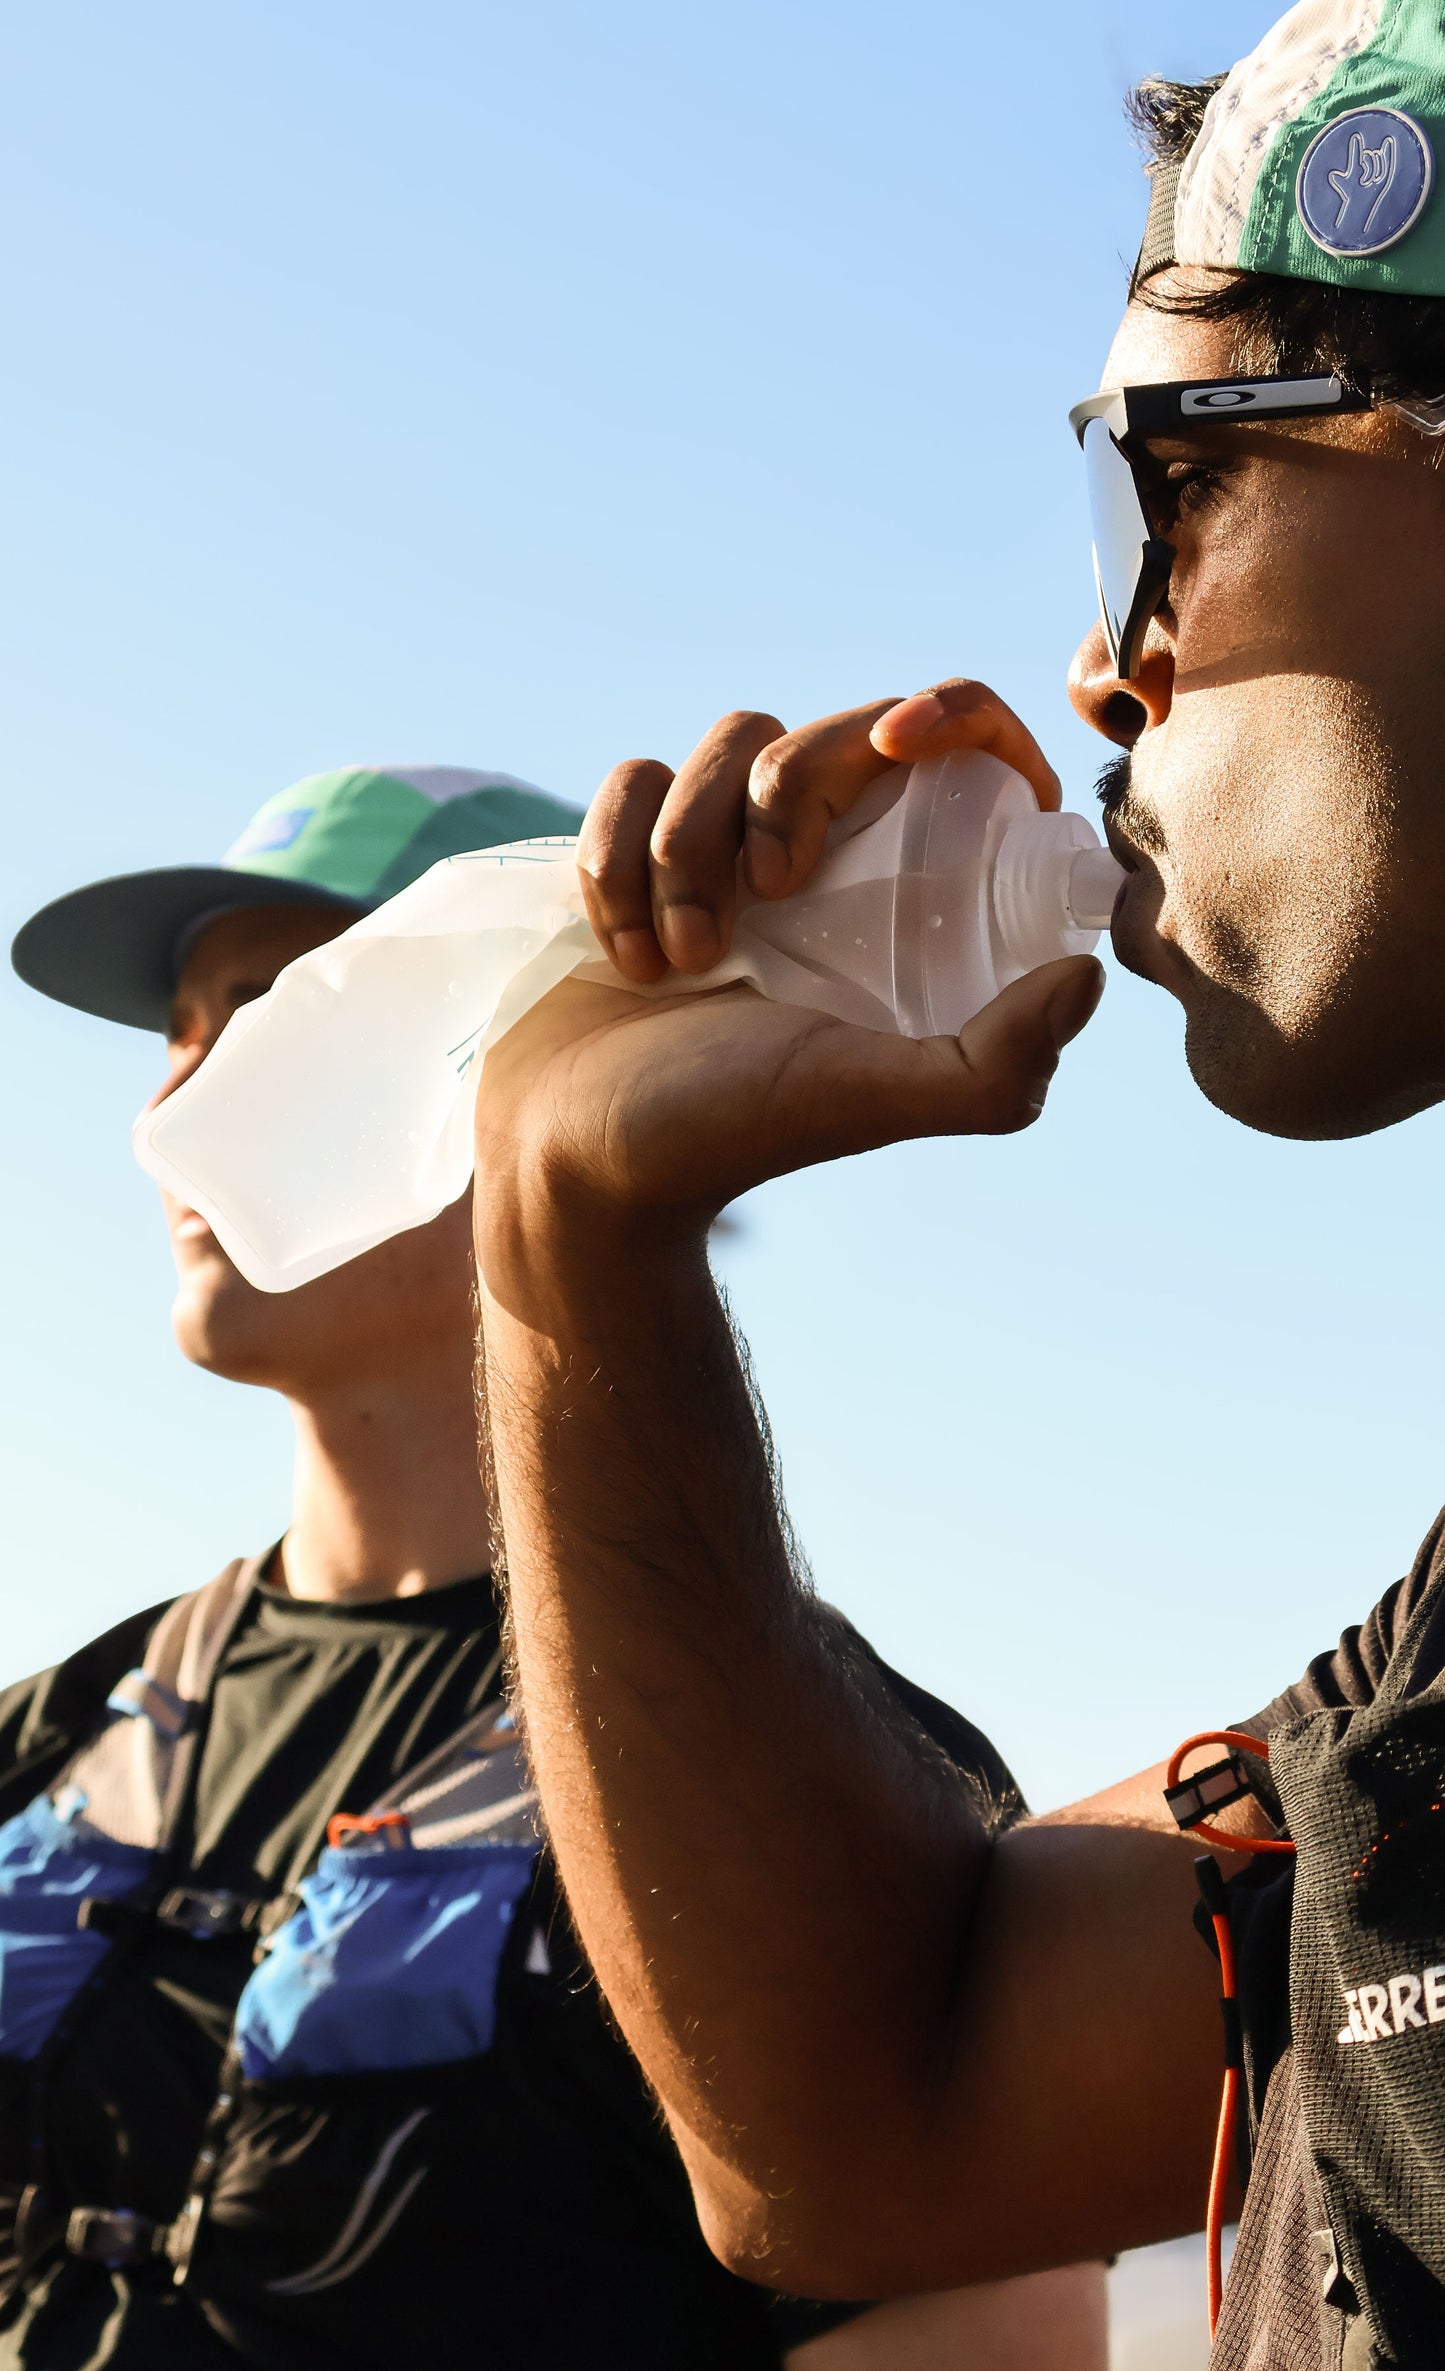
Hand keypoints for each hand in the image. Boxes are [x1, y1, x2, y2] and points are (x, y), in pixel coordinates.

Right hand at [473, 689, 1101, 1263]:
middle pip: (832, 730)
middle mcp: (829, 861)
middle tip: (763, 898)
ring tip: (681, 961)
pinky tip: (625, 953)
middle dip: (785, 792)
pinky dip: (618, 858)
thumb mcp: (872, 1099)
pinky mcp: (633, 845)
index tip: (900, 740)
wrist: (583, 1165)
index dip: (951, 713)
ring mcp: (728, 848)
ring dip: (687, 847)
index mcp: (908, 899)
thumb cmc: (731, 1135)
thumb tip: (1089, 974)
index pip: (963, 751)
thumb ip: (993, 1065)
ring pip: (727, 743)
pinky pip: (634, 777)